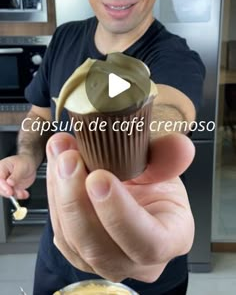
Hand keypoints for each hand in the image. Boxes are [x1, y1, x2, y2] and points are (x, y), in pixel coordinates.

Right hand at [0, 155, 36, 198]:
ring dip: (15, 194)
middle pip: (0, 188)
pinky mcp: (12, 188)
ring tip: (23, 193)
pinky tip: (25, 194)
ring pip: (7, 193)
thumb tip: (9, 182)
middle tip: (16, 193)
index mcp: (2, 168)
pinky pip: (14, 194)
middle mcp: (3, 177)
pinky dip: (20, 195)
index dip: (3, 186)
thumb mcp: (21, 166)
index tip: (9, 191)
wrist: (30, 163)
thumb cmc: (24, 161)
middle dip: (8, 192)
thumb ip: (16, 175)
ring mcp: (7, 183)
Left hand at [46, 132, 194, 281]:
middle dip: (77, 201)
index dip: (119, 214)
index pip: (147, 242)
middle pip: (101, 248)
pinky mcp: (81, 255)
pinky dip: (54, 197)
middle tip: (69, 159)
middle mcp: (139, 261)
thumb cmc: (154, 182)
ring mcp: (107, 262)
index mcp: (171, 238)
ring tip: (60, 154)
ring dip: (60, 194)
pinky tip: (56, 167)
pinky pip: (60, 233)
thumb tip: (179, 146)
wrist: (136, 190)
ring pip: (74, 242)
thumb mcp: (164, 164)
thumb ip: (169, 156)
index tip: (98, 177)